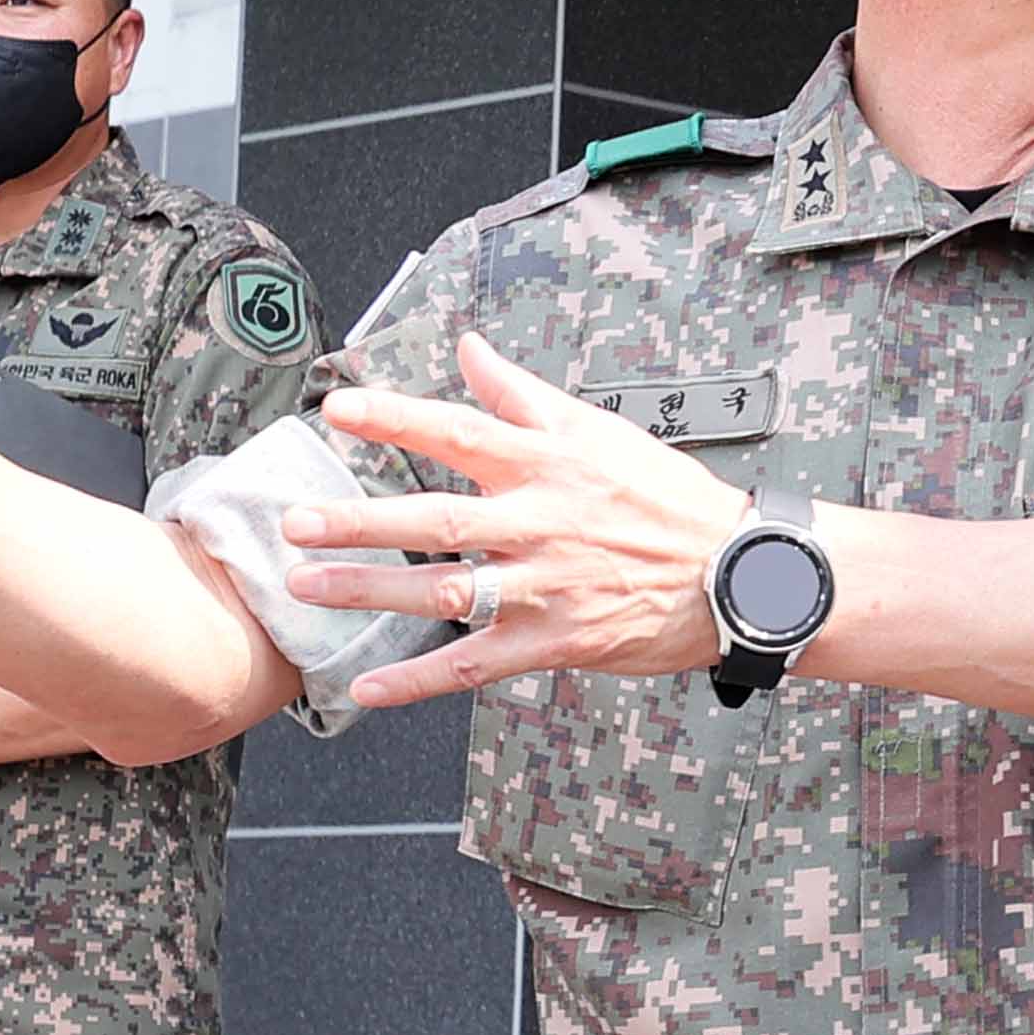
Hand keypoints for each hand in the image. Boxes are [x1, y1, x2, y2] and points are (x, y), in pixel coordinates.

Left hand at [280, 332, 743, 708]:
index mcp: (547, 464)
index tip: (338, 408)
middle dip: (360, 519)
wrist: (737, 572)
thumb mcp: (600, 429)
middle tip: (295, 521)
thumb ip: (522, 393)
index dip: (395, 417)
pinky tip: (369, 687)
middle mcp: (539, 522)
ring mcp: (545, 586)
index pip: (458, 431)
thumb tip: (470, 347)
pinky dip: (420, 679)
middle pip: (436, 517)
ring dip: (372, 591)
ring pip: (446, 590)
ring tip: (307, 587)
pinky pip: (476, 664)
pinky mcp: (555, 641)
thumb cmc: (669, 499)